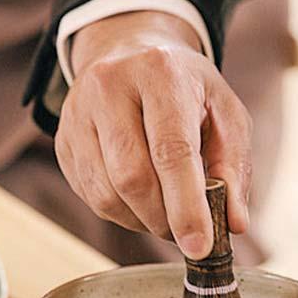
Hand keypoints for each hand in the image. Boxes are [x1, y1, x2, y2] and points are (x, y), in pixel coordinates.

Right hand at [59, 10, 252, 258]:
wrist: (129, 50)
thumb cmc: (184, 86)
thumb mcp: (224, 111)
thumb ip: (234, 166)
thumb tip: (233, 223)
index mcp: (159, 72)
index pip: (171, 151)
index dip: (186, 206)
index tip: (201, 246)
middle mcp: (110, 86)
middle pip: (132, 177)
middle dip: (163, 218)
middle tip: (185, 230)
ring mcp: (77, 113)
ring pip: (106, 194)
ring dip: (141, 220)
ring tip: (164, 212)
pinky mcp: (63, 139)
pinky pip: (90, 196)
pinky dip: (120, 212)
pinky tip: (139, 199)